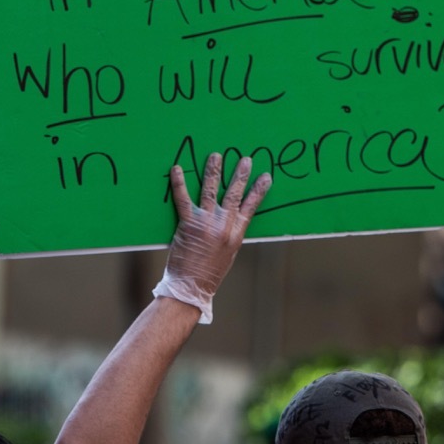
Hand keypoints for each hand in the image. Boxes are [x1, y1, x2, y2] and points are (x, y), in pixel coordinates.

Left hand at [152, 152, 271, 322]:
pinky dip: (179, 183)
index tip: (266, 176)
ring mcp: (206, 223)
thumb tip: (232, 218)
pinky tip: (177, 169)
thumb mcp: (228, 254)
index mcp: (236, 234)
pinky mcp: (187, 224)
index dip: (259, 190)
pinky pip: (183, 199)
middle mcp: (223, 226)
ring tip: (215, 156)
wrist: (191, 287)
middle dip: (240, 174)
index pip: (251, 206)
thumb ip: (230, 234)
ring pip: (211, 191)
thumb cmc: (209, 274)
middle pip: (234, 194)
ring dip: (214, 171)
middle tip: (245, 158)